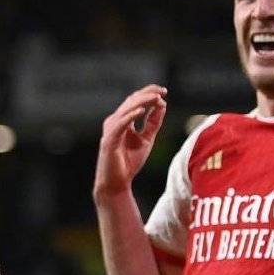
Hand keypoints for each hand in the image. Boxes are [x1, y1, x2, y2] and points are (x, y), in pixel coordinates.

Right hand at [94, 85, 167, 201]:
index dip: (148, 93)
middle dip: (147, 94)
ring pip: (126, 110)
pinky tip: (142, 111)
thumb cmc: (129, 163)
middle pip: (131, 101)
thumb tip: (162, 105)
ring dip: (141, 102)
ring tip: (155, 98)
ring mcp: (110, 130)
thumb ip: (153, 123)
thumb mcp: (147, 139)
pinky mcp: (109, 140)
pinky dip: (131, 116)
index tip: (164, 91)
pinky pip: (120, 124)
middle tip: (162, 91)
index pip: (135, 101)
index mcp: (122, 121)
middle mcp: (114, 122)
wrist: (116, 183)